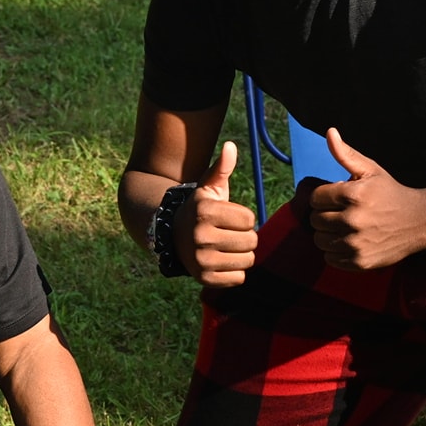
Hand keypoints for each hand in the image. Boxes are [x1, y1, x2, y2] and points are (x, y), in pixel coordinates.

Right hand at [181, 141, 257, 287]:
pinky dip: (235, 272)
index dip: (243, 218)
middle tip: (228, 233)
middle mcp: (201, 236)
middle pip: (251, 241)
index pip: (249, 219)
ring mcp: (201, 260)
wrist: (174, 236)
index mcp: (205, 211)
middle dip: (245, 237)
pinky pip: (239, 279)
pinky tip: (221, 261)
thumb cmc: (200, 209)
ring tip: (226, 247)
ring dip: (242, 255)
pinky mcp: (204, 279)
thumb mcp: (209, 187)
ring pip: (248, 261)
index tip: (229, 217)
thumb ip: (222, 168)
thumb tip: (231, 146)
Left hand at [307, 130, 425, 270]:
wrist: (419, 221)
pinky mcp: (360, 262)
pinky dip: (334, 252)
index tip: (338, 197)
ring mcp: (356, 243)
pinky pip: (329, 258)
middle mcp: (353, 220)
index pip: (315, 198)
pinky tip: (349, 242)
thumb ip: (346, 154)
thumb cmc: (390, 192)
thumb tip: (329, 132)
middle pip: (315, 219)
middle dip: (325, 214)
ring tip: (344, 227)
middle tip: (341, 212)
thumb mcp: (371, 170)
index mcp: (353, 195)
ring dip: (327, 234)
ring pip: (319, 240)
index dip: (324, 196)